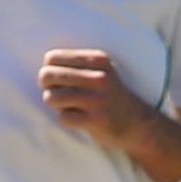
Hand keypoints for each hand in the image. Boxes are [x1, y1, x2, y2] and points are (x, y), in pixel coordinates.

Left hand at [38, 48, 155, 150]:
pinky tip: (79, 118)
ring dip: (56, 104)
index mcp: (97, 60)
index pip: (52, 58)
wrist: (137, 123)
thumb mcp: (101, 71)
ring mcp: (97, 99)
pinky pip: (63, 117)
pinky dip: (67, 119)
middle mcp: (98, 77)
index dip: (50, 70)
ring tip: (68, 106)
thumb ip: (76, 65)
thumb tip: (43, 69)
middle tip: (59, 93)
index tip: (59, 80)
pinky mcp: (95, 120)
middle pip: (48, 76)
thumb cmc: (110, 95)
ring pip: (52, 97)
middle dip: (47, 87)